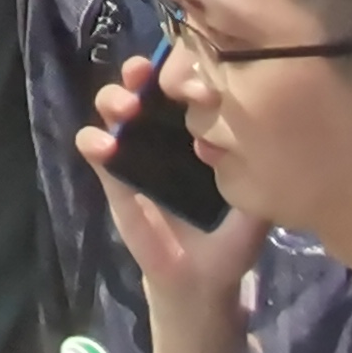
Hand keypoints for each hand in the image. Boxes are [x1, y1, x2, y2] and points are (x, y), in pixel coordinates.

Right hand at [74, 55, 257, 302]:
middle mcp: (165, 131)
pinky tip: (105, 148)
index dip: (185, 71)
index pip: (186, 83)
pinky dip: (92, 141)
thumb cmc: (232, 238)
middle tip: (147, 77)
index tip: (200, 83)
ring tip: (125, 109)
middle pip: (145, 84)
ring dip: (113, 97)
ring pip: (114, 106)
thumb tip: (259, 134)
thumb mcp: (257, 203)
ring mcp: (136, 151)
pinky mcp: (113, 177)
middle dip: (141, 71)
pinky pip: (93, 150)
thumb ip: (258, 174)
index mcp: (200, 128)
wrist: (202, 281)